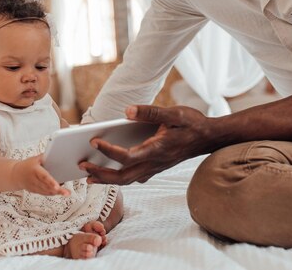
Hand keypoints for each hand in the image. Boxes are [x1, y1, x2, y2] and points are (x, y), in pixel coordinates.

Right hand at [12, 154, 69, 195]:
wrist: (15, 174)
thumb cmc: (27, 165)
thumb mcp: (35, 158)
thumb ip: (45, 157)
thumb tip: (56, 154)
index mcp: (35, 170)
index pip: (44, 177)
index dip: (51, 182)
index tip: (57, 186)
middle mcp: (34, 180)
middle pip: (47, 186)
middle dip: (57, 190)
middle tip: (67, 193)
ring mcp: (34, 187)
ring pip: (46, 191)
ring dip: (56, 193)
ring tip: (66, 193)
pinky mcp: (34, 191)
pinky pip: (44, 193)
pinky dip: (52, 193)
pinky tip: (59, 192)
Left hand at [79, 105, 210, 184]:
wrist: (209, 138)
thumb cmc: (192, 124)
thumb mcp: (173, 113)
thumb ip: (149, 112)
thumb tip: (126, 112)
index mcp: (157, 149)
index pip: (127, 156)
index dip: (108, 151)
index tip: (93, 141)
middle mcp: (155, 163)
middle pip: (122, 176)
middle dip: (100, 174)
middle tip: (81, 166)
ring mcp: (156, 168)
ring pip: (127, 180)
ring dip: (107, 179)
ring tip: (88, 175)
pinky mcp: (157, 168)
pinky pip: (135, 177)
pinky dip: (120, 178)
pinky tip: (111, 172)